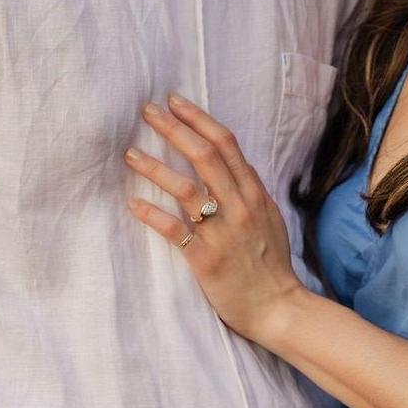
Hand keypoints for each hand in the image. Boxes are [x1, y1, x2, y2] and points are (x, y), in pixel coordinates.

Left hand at [125, 94, 303, 345]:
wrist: (278, 306)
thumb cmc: (269, 261)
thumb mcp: (267, 215)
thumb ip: (247, 188)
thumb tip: (227, 160)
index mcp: (254, 192)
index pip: (225, 143)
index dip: (198, 118)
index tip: (174, 100)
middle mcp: (239, 206)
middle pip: (204, 156)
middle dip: (174, 129)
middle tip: (147, 112)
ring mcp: (223, 233)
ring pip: (186, 190)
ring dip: (155, 168)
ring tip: (129, 154)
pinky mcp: (206, 260)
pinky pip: (175, 232)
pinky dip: (153, 215)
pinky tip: (133, 203)